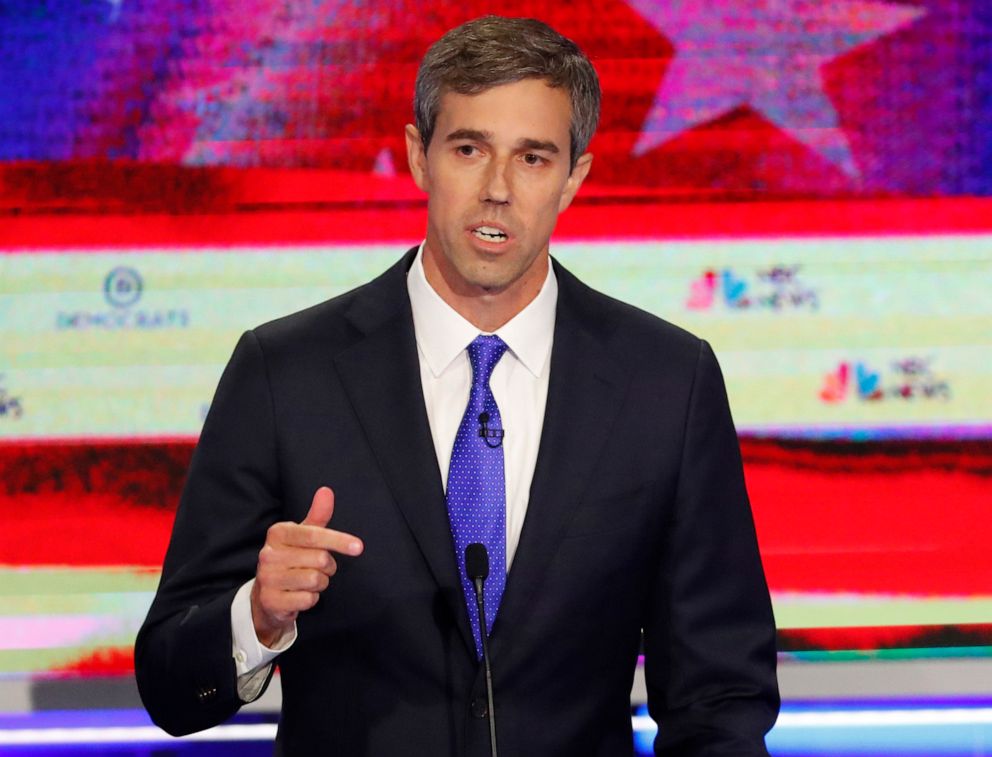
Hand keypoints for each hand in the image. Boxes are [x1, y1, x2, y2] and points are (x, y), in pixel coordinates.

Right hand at [250, 486, 362, 646]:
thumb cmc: (291, 559)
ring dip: (321, 583)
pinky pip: (308, 599)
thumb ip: (318, 515)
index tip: (358, 547)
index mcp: (277, 533)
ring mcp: (267, 578)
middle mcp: (268, 554)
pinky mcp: (271, 601)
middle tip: (320, 568)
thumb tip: (326, 491)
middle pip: (320, 559)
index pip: (314, 535)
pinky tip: (301, 595)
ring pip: (315, 580)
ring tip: (309, 581)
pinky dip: (311, 598)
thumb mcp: (303, 536)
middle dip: (328, 566)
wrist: (267, 596)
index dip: (339, 540)